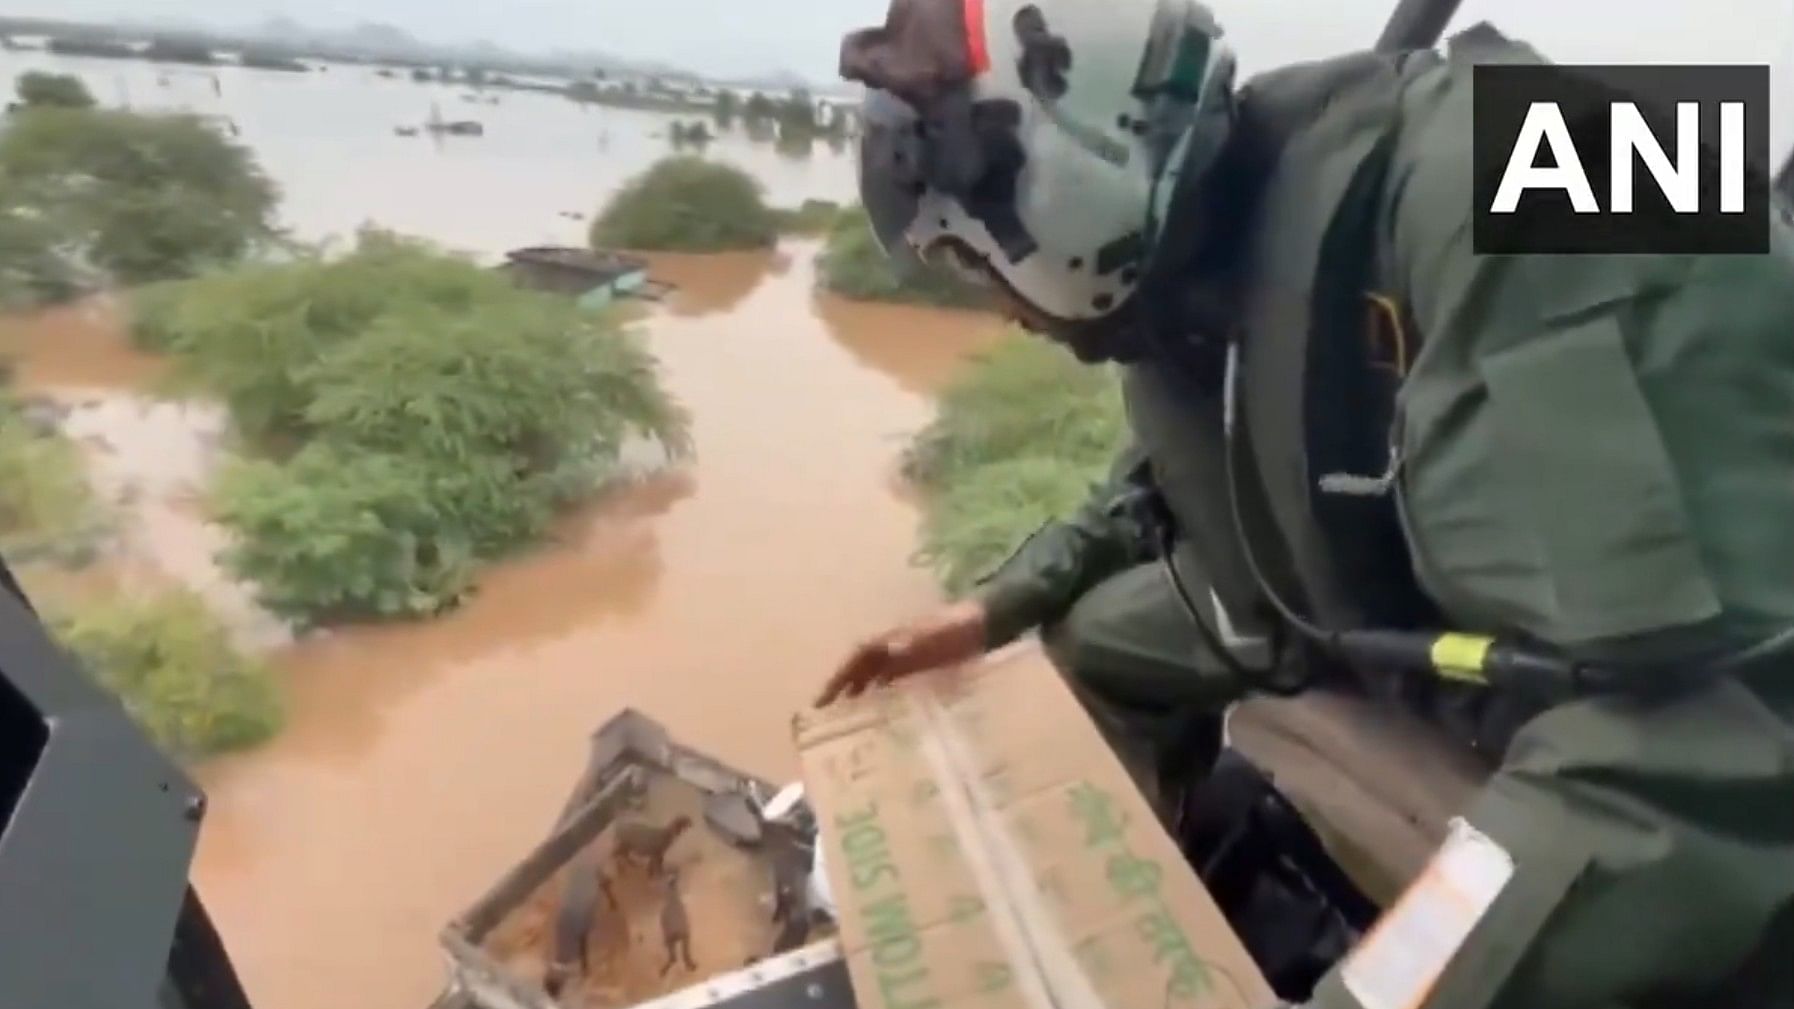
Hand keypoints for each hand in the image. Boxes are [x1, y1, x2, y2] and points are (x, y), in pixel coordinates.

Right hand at [814, 600, 987, 706]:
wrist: (984, 625)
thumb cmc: (955, 632)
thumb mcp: (931, 642)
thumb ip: (906, 651)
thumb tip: (880, 663)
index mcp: (890, 641)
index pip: (855, 661)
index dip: (837, 680)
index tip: (821, 702)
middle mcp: (894, 647)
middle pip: (861, 668)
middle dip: (844, 688)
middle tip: (828, 713)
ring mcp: (908, 655)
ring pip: (876, 674)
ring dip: (862, 690)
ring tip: (851, 715)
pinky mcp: (924, 664)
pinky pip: (896, 678)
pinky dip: (885, 691)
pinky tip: (887, 708)